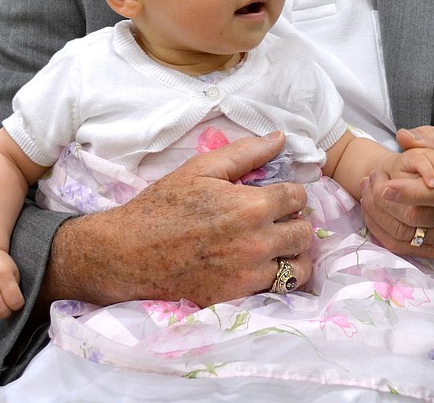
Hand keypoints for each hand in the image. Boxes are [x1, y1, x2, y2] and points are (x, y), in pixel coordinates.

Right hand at [0, 249, 24, 331]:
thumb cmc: (0, 265)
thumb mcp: (13, 271)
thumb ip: (15, 289)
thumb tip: (16, 310)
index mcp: (3, 276)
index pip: (15, 301)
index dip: (18, 305)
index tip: (17, 302)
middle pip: (0, 311)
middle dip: (7, 312)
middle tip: (8, 307)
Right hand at [40, 131, 312, 309]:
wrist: (130, 253)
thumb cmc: (164, 205)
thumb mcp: (202, 168)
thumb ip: (246, 152)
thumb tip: (281, 137)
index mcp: (251, 206)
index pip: (297, 197)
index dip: (290, 192)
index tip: (277, 194)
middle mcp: (257, 242)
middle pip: (304, 232)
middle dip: (294, 221)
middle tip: (276, 218)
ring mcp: (249, 274)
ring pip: (299, 266)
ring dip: (293, 252)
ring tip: (275, 243)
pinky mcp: (239, 297)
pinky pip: (279, 289)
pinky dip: (278, 277)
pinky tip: (262, 264)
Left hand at [359, 125, 433, 257]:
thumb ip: (432, 137)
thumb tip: (404, 137)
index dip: (409, 192)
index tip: (386, 186)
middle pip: (416, 216)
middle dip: (384, 200)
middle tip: (370, 179)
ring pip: (406, 234)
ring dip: (378, 214)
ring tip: (367, 191)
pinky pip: (406, 247)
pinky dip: (383, 231)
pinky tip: (373, 212)